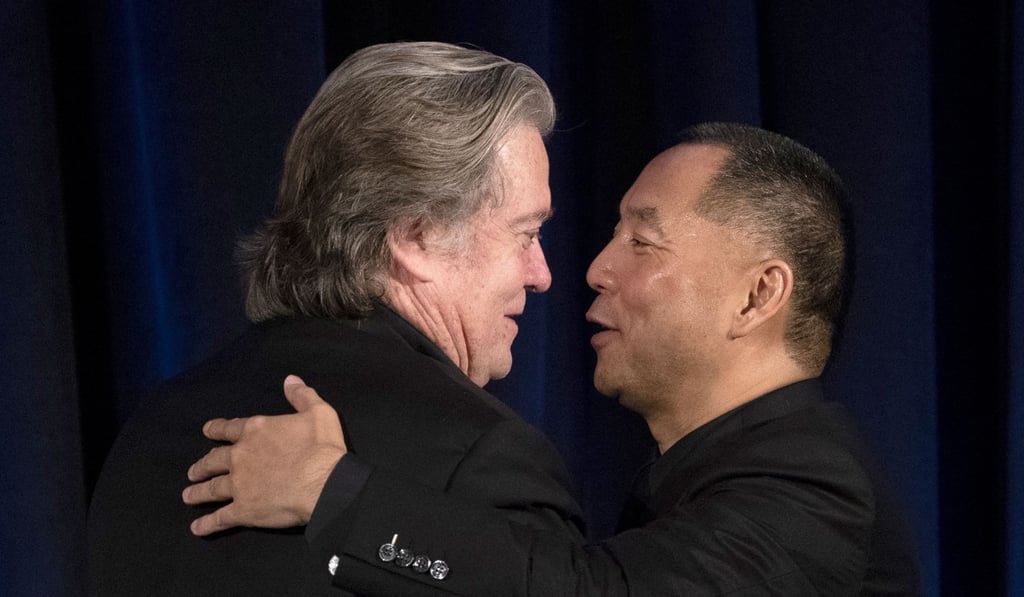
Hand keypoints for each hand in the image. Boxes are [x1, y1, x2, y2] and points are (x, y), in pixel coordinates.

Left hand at [182, 375, 346, 535]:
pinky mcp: (243, 510)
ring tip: (188, 495)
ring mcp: (239, 484)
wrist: (324, 483)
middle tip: (193, 471)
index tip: (207, 431)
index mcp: (256, 431)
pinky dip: (207, 523)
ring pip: (212, 488)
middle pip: (215, 460)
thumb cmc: (322, 448)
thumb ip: (302, 396)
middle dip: (203, 465)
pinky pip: (220, 518)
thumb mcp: (319, 412)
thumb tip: (290, 380)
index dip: (217, 429)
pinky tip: (197, 527)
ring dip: (198, 491)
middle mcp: (241, 456)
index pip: (230, 428)